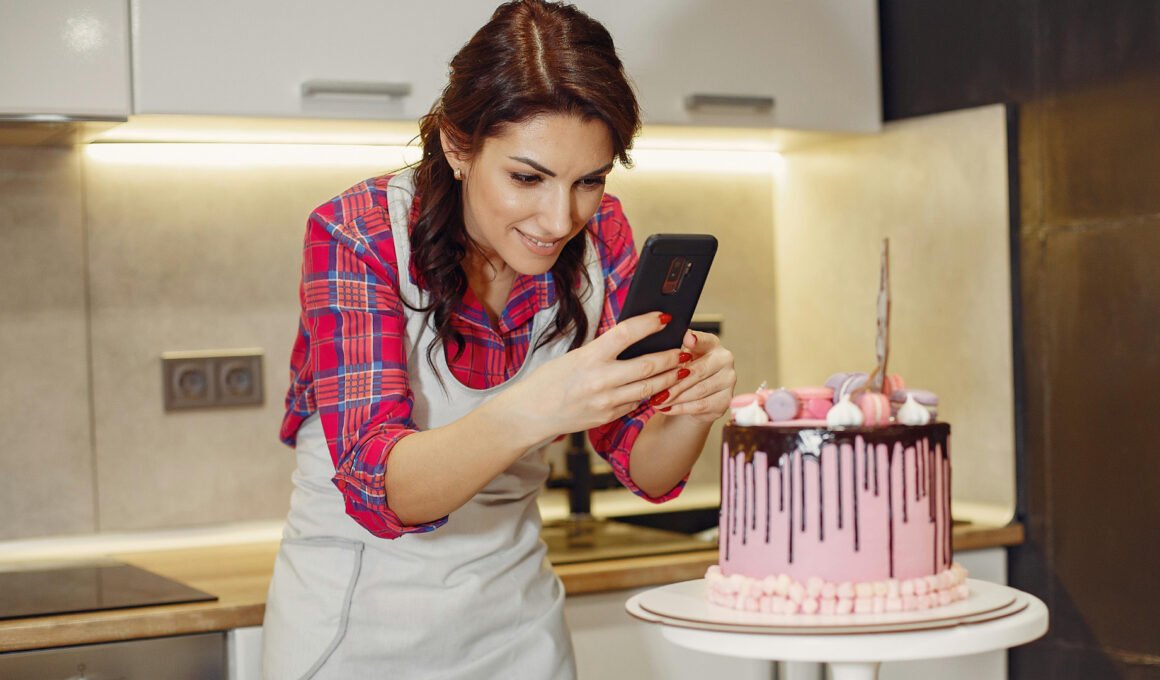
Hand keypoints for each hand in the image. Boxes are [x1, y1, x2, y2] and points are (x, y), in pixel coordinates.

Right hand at [507, 312, 687, 442]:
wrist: (530, 414)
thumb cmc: (548, 381)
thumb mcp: (574, 357)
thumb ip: (602, 350)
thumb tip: (633, 339)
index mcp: (589, 357)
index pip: (626, 333)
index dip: (649, 323)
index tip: (665, 317)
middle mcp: (600, 380)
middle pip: (647, 366)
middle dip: (671, 357)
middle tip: (685, 350)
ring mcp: (605, 402)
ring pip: (649, 389)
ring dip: (669, 378)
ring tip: (682, 370)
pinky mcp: (608, 417)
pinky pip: (635, 404)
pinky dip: (649, 395)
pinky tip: (659, 388)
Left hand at [651, 330, 734, 422]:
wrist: (694, 397)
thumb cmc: (684, 373)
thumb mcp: (678, 359)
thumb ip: (674, 353)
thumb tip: (662, 355)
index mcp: (712, 343)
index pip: (704, 340)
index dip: (696, 340)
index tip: (687, 339)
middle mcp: (724, 359)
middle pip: (698, 371)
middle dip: (675, 382)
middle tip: (656, 389)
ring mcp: (728, 380)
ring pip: (698, 391)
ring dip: (675, 397)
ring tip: (657, 401)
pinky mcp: (725, 400)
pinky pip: (700, 405)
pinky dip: (681, 408)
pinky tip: (667, 408)